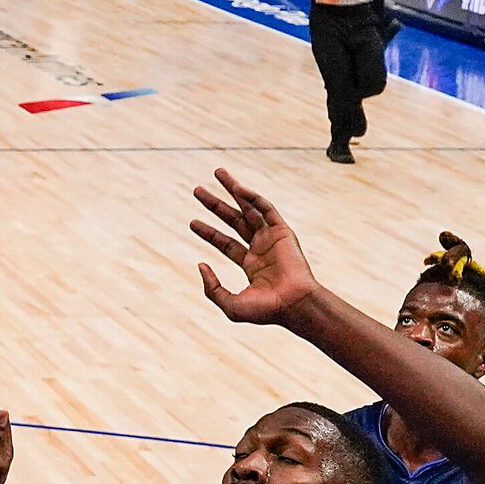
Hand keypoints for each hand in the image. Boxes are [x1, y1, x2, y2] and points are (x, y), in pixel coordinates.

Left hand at [189, 168, 320, 324]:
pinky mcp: (283, 231)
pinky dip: (253, 197)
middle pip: (233, 220)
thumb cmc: (265, 310)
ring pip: (249, 208)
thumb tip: (200, 265)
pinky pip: (266, 209)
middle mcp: (261, 248)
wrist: (293, 305)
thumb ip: (212, 288)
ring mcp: (272, 238)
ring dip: (233, 190)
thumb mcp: (230, 304)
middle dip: (215, 205)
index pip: (225, 242)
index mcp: (251, 264)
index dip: (208, 232)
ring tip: (217, 173)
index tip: (192, 222)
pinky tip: (238, 187)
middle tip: (197, 190)